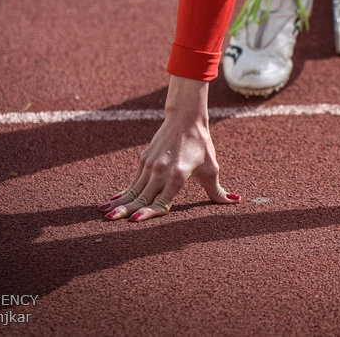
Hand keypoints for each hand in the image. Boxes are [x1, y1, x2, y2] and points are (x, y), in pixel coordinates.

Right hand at [97, 75, 240, 221]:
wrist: (185, 119)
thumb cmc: (201, 146)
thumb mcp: (211, 168)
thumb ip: (218, 191)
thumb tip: (235, 202)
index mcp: (178, 176)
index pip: (162, 200)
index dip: (149, 213)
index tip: (135, 222)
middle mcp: (161, 171)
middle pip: (141, 197)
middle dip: (125, 210)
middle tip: (109, 221)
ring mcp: (150, 165)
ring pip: (133, 189)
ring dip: (119, 202)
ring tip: (104, 213)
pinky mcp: (144, 160)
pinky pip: (132, 181)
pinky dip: (122, 192)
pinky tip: (111, 201)